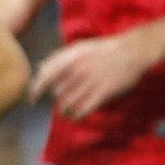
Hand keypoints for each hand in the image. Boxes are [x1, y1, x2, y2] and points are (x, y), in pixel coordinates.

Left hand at [32, 28, 161, 118]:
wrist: (132, 50)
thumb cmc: (103, 49)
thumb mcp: (79, 47)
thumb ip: (59, 58)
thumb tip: (39, 67)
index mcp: (70, 57)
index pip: (45, 77)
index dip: (35, 90)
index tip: (32, 99)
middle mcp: (78, 69)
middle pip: (56, 92)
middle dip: (57, 98)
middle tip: (63, 99)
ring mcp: (91, 81)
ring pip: (68, 103)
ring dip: (64, 110)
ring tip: (66, 111)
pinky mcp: (103, 93)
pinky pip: (82, 110)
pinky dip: (76, 116)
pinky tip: (75, 116)